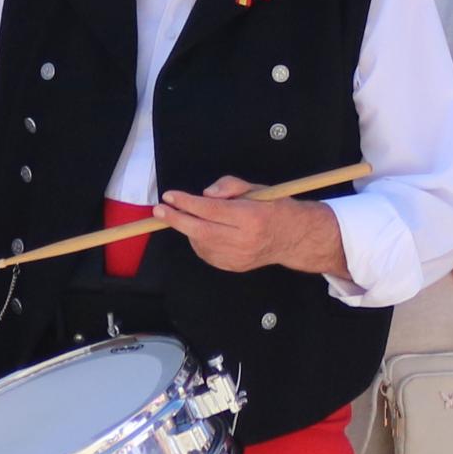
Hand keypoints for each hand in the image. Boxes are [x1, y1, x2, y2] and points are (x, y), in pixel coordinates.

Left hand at [156, 176, 343, 277]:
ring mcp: (238, 257)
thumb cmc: (273, 207)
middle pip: (201, 231)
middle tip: (159, 210)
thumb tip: (205, 195)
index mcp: (251, 217)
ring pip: (201, 244)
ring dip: (187, 230)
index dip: (187, 202)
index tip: (170, 196)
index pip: (211, 210)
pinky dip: (197, 242)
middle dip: (176, 219)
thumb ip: (229, 186)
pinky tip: (200, 231)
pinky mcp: (234, 267)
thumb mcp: (256, 188)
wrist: (293, 238)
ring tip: (185, 218)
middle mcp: (244, 240)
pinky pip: (206, 254)